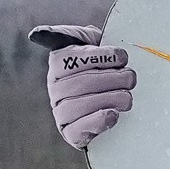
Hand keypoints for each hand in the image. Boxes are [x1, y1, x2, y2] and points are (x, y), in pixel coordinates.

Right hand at [37, 25, 136, 149]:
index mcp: (58, 63)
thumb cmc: (103, 68)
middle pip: (79, 83)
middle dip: (111, 79)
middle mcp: (55, 88)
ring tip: (128, 97)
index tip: (122, 57)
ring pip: (78, 106)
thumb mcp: (92, 44)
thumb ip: (75, 35)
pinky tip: (113, 114)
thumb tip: (38, 34)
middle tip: (131, 78)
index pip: (72, 58)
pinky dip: (97, 121)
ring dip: (109, 99)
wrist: (115, 98)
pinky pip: (77, 130)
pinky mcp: (71, 134)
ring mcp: (61, 112)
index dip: (101, 57)